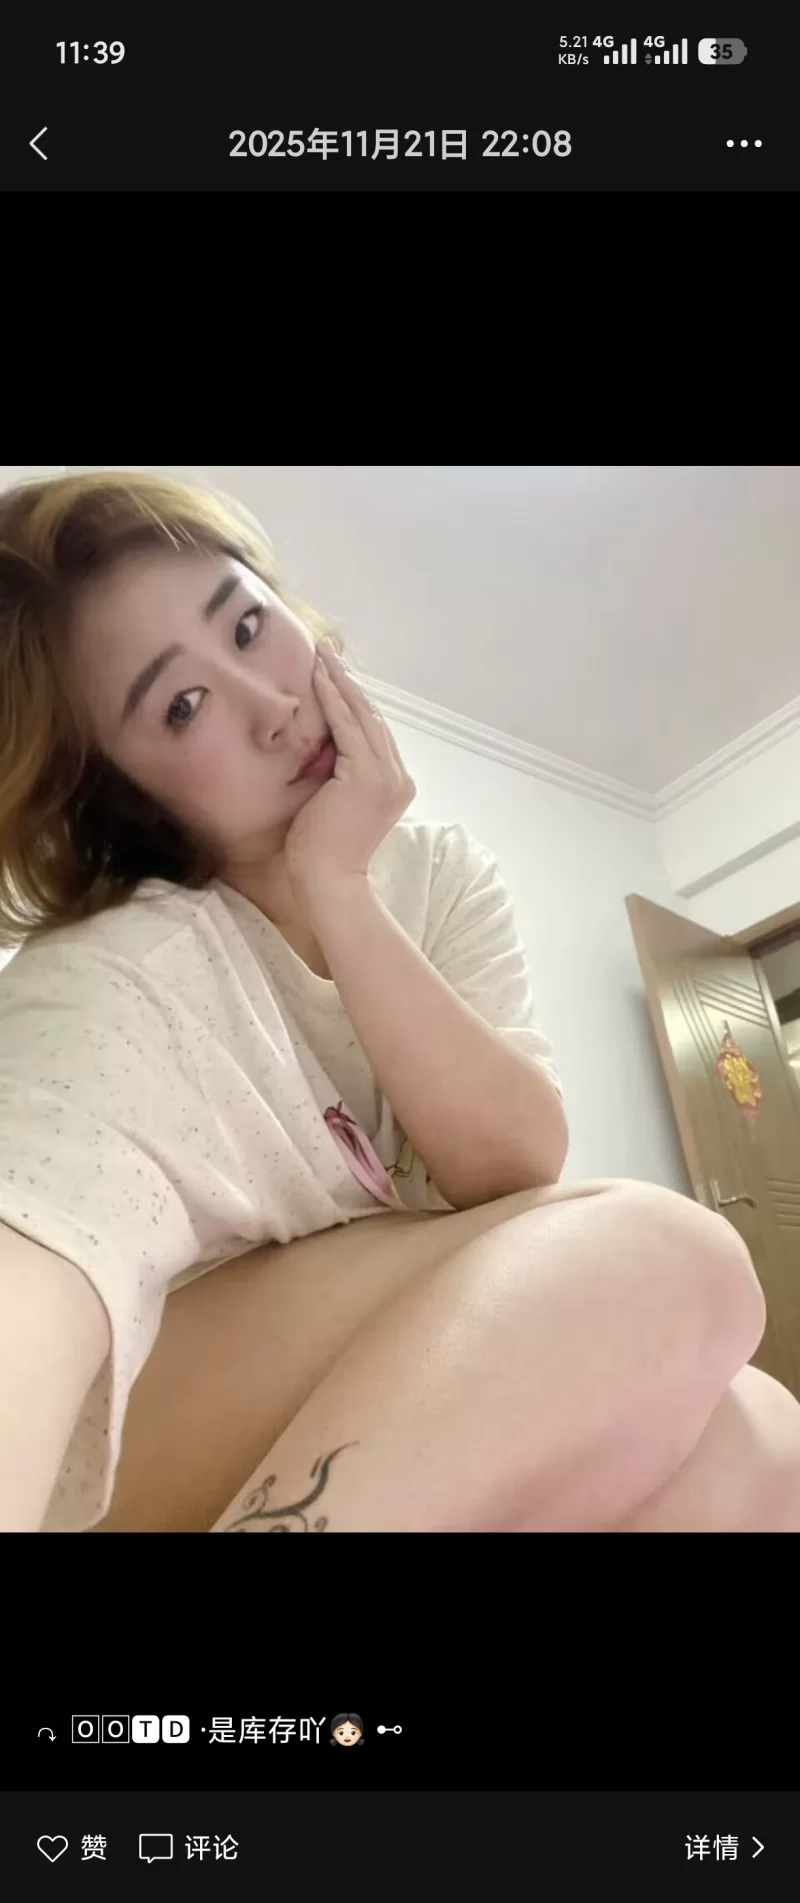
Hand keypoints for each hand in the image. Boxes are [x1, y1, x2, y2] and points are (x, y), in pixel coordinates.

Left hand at [284, 646, 415, 904]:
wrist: (327, 880)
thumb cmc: (323, 852)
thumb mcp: (337, 804)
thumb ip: (341, 775)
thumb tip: (324, 748)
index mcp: (395, 784)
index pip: (375, 732)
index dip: (356, 700)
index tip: (337, 674)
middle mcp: (398, 776)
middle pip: (373, 716)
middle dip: (349, 681)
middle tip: (328, 650)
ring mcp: (386, 775)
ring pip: (362, 715)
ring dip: (339, 680)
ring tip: (321, 653)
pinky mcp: (365, 775)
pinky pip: (346, 726)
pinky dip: (332, 698)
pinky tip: (317, 676)